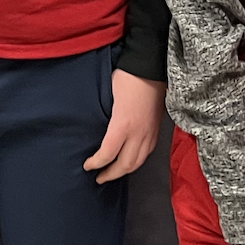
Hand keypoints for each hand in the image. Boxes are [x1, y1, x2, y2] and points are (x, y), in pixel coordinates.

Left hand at [83, 69, 163, 183]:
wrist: (151, 67)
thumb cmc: (126, 78)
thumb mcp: (108, 97)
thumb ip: (104, 118)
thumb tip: (95, 131)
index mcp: (122, 125)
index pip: (108, 154)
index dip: (96, 163)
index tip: (87, 166)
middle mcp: (138, 133)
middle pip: (126, 164)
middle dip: (111, 174)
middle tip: (98, 178)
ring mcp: (150, 132)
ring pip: (139, 161)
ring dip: (125, 170)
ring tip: (114, 173)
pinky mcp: (157, 129)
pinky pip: (148, 152)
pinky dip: (137, 161)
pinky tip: (130, 159)